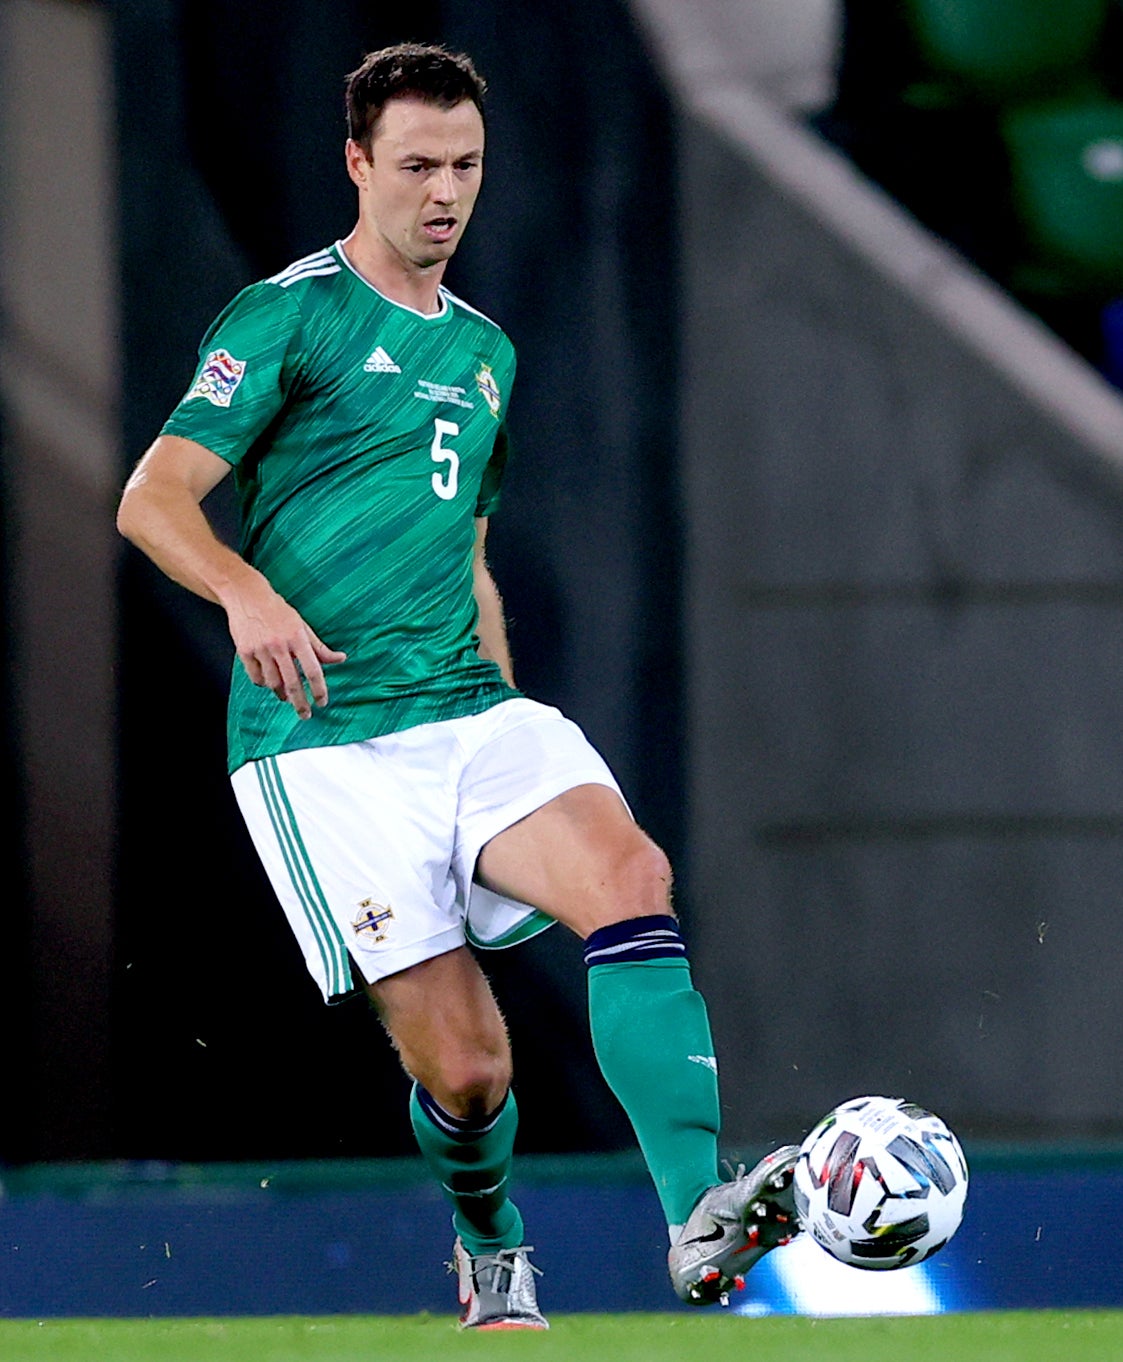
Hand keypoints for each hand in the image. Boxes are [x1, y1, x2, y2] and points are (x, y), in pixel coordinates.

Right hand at [225, 577, 345, 718]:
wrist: (247, 596)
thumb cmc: (278, 611)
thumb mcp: (302, 626)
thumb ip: (320, 647)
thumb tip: (340, 659)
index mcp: (297, 638)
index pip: (312, 670)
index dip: (319, 689)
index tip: (322, 702)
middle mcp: (279, 645)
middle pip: (292, 682)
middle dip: (300, 703)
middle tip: (305, 715)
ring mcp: (260, 649)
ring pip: (273, 682)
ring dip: (282, 694)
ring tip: (287, 698)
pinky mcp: (244, 652)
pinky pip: (256, 677)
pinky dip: (264, 684)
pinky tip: (270, 683)